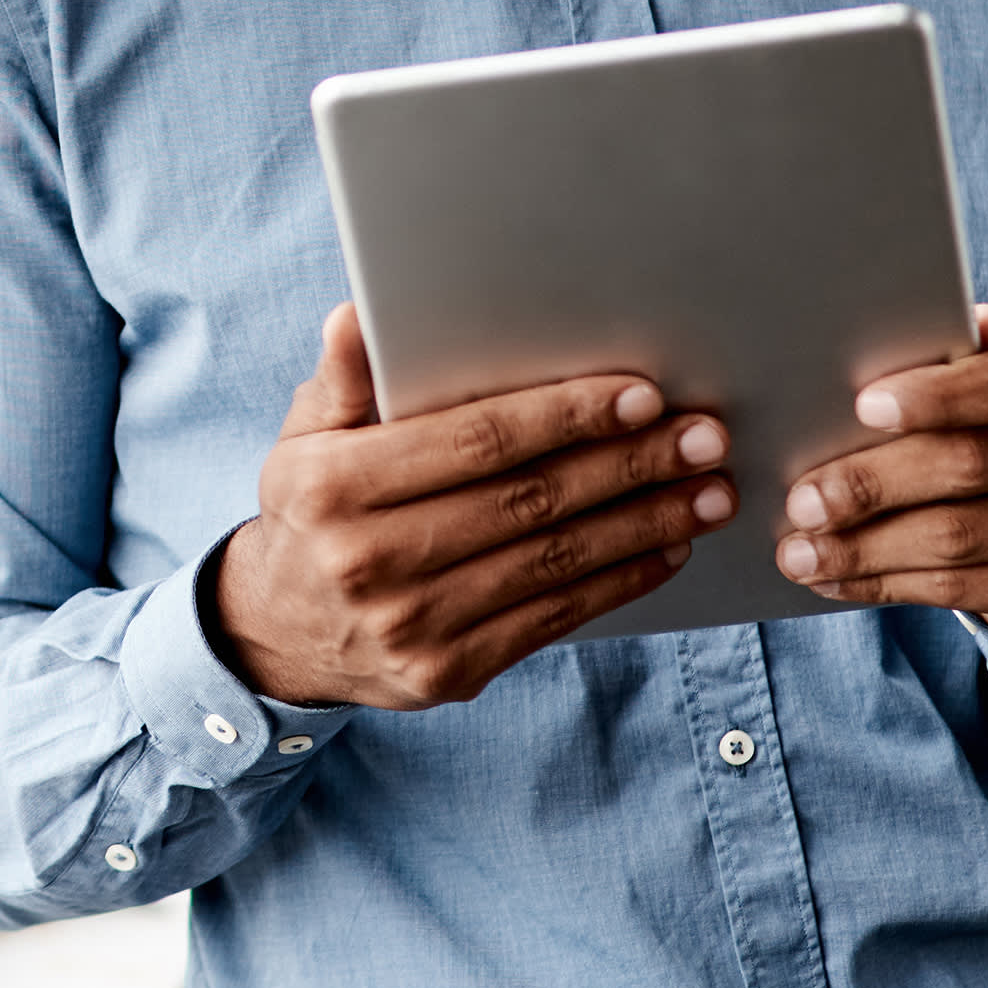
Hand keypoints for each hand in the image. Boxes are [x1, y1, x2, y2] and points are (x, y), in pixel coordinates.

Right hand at [208, 303, 737, 708]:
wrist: (279, 630)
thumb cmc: (312, 509)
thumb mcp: (306, 434)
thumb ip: (344, 377)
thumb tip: (359, 314)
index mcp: (334, 486)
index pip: (473, 442)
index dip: (563, 416)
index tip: (639, 394)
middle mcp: (369, 560)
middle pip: (528, 501)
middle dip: (628, 465)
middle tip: (702, 436)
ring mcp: (411, 625)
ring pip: (553, 563)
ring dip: (644, 524)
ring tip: (708, 490)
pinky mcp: (447, 673)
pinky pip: (553, 618)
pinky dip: (619, 581)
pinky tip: (666, 548)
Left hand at [775, 306, 987, 639]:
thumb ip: (964, 354)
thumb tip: (925, 332)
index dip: (946, 394)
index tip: (863, 406)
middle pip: (980, 463)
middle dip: (875, 483)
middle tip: (803, 498)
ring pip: (966, 536)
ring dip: (870, 547)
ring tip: (802, 550)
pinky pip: (974, 589)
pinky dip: (893, 584)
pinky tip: (841, 578)